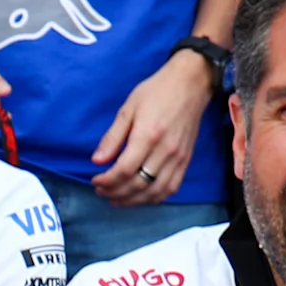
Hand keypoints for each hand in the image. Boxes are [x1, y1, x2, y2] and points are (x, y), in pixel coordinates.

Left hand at [89, 52, 212, 201]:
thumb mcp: (128, 109)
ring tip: (116, 199)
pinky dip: (154, 197)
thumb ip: (112, 137)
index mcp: (148, 136)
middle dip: (116, 192)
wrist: (190, 85)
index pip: (124, 170)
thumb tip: (97, 160)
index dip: (107, 181)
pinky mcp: (187, 160)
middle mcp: (166, 150)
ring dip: (134, 200)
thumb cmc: (157, 92)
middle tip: (101, 192)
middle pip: (138, 184)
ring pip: (155, 191)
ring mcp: (179, 158)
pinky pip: (172, 187)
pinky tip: (140, 196)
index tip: (95, 181)